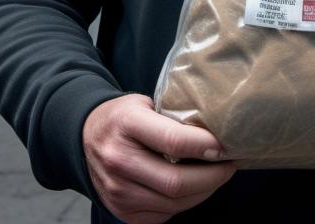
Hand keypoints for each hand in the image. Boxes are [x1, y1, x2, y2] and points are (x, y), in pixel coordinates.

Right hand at [82, 94, 235, 222]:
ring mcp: (119, 191)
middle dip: (212, 176)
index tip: (225, 146)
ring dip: (203, 192)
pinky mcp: (123, 212)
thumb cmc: (123, 117)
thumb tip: (215, 134)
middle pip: (176, 182)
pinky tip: (195, 188)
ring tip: (217, 175)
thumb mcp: (144, 103)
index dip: (205, 146)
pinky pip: (165, 215)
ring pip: (174, 203)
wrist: (85, 137)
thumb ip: (173, 118)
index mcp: (127, 125)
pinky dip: (185, 203)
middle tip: (229, 164)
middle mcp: (119, 161)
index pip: (173, 141)